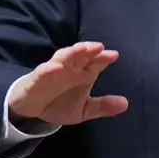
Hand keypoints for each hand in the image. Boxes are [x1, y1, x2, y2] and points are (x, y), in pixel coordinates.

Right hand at [7, 41, 128, 126]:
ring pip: (62, 58)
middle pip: (80, 56)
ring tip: (81, 49)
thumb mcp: (84, 109)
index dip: (104, 58)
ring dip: (71, 53)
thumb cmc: (60, 103)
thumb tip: (126, 104)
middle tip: (99, 47)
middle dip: (89, 50)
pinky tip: (55, 67)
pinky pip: (42, 72)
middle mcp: (69, 68)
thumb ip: (102, 106)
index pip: (95, 62)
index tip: (114, 55)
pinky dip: (48, 69)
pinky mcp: (36, 79)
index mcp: (83, 73)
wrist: (33, 111)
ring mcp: (52, 72)